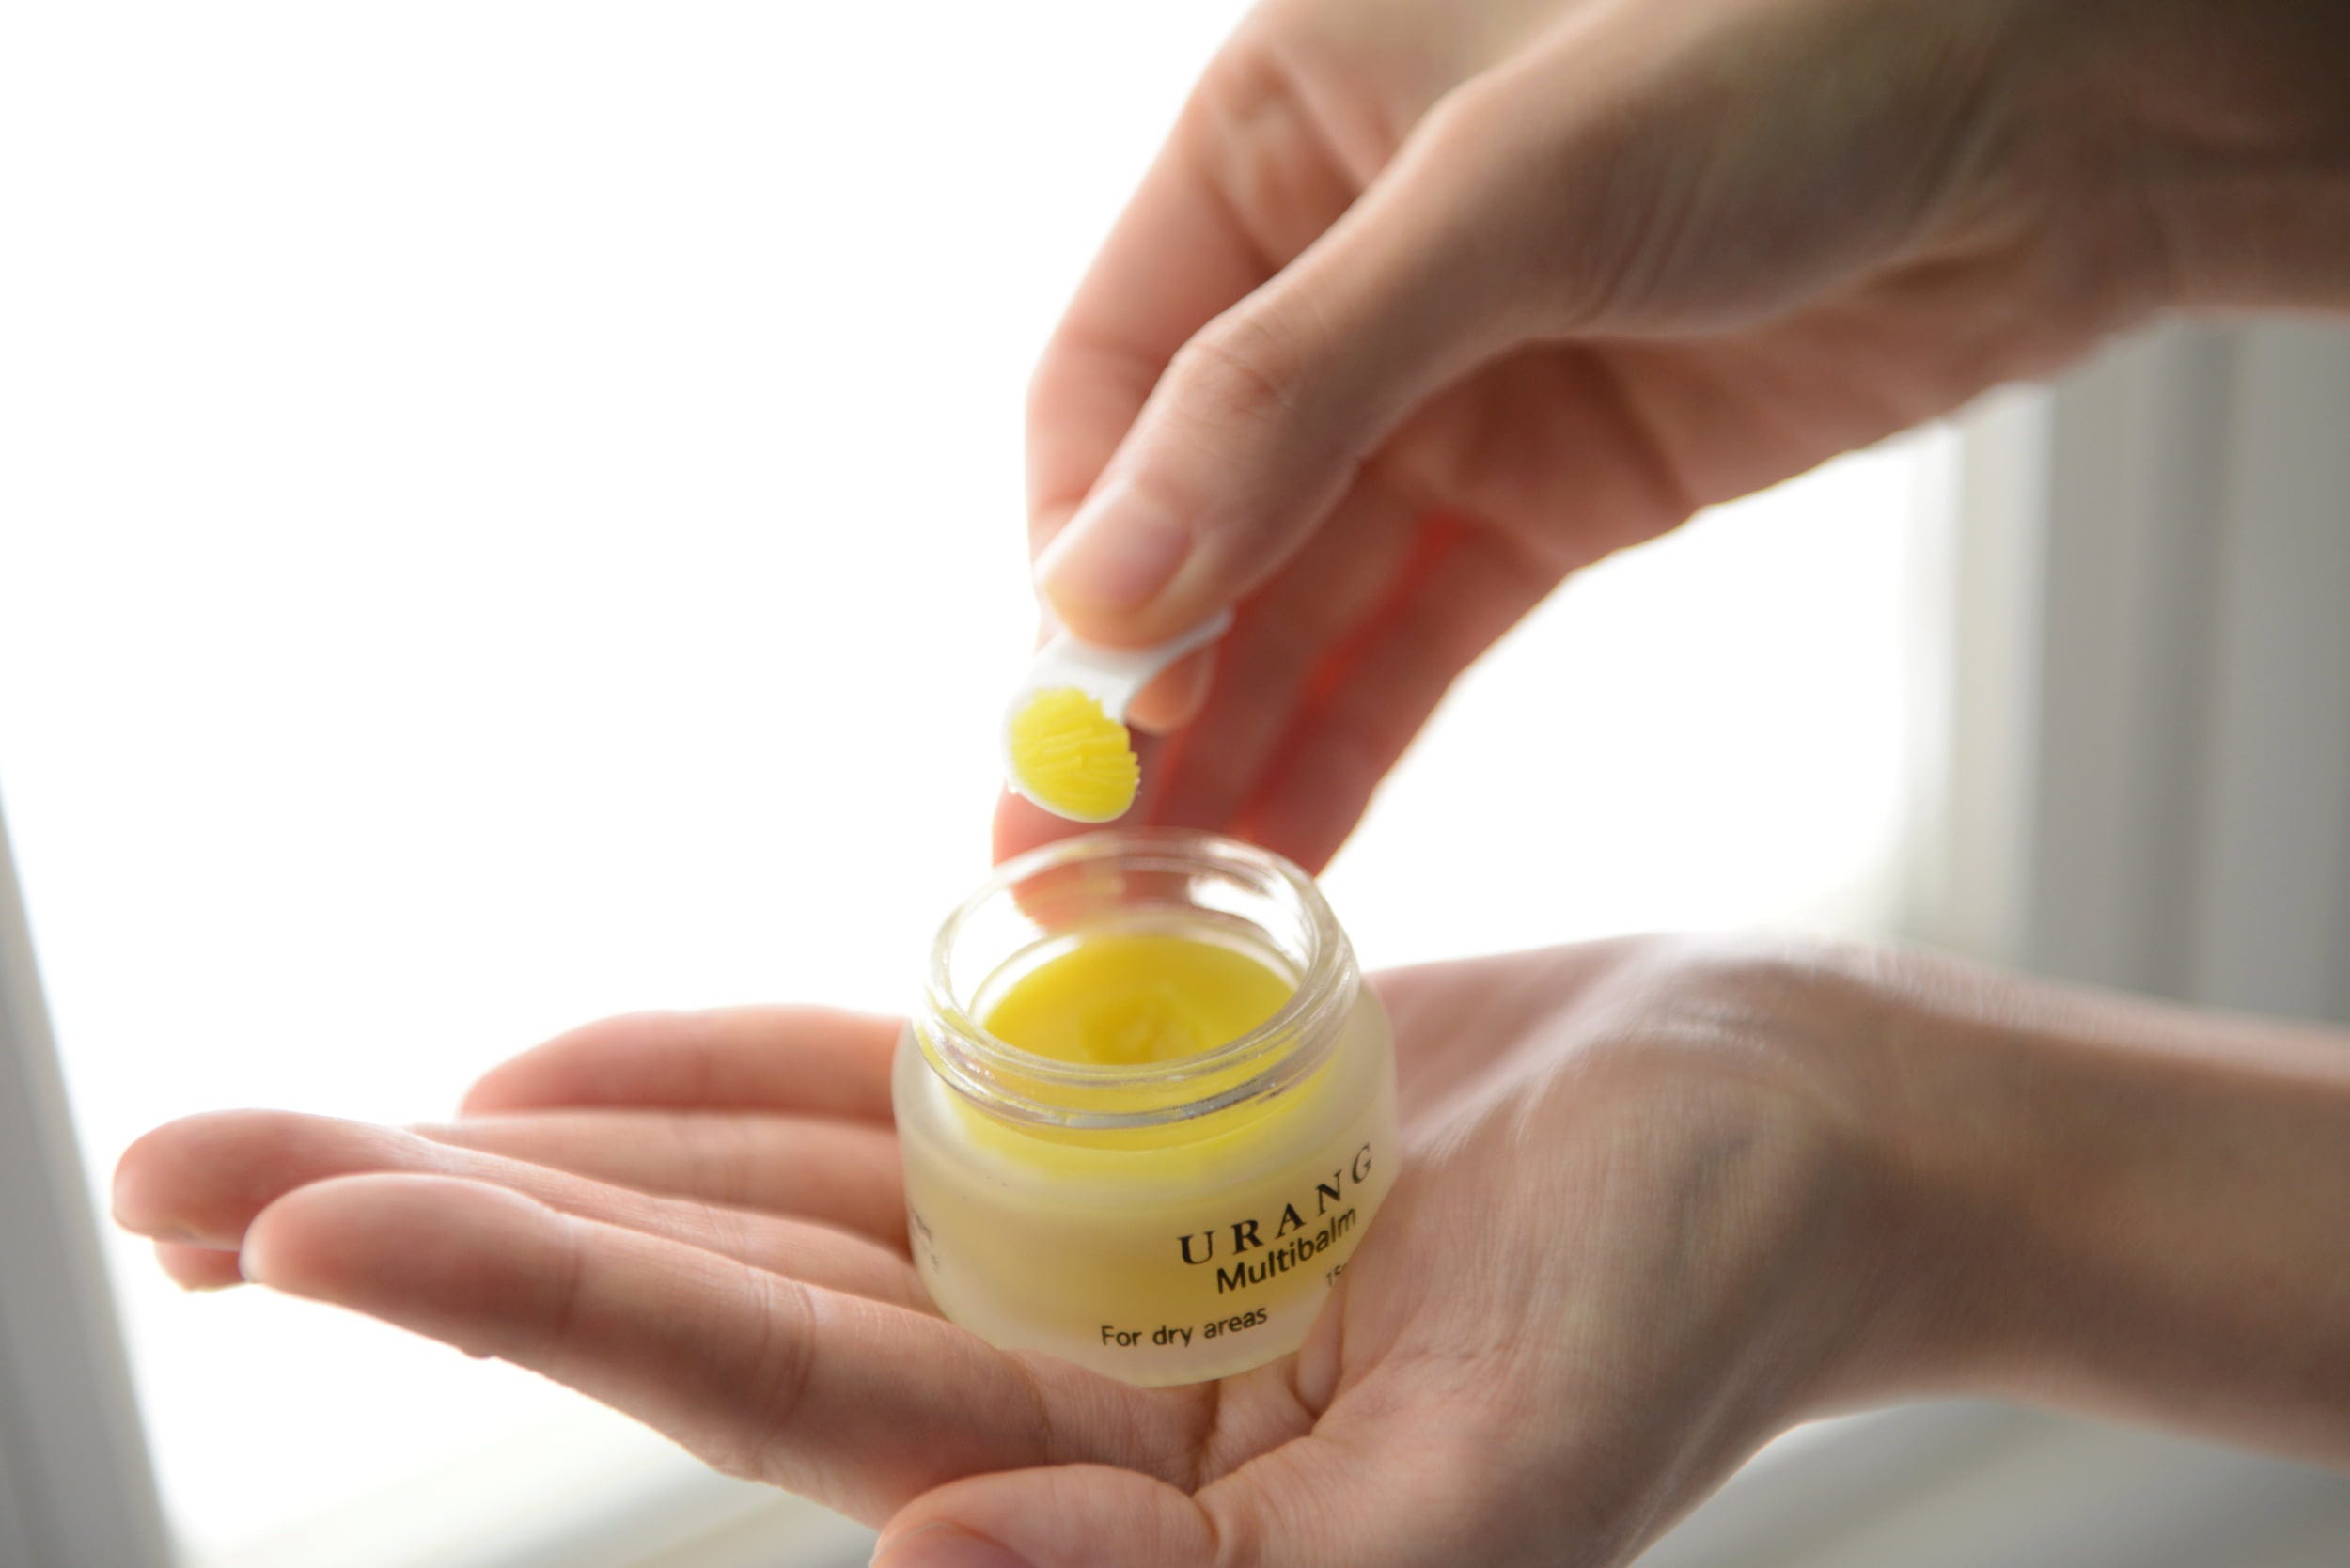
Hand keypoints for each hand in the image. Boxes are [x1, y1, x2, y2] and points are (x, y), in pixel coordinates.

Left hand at [113, 941, 1919, 1566]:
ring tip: (300, 1119)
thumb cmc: (1705, 1294)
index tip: (303, 1218)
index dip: (534, 1302)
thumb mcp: (1501, 1495)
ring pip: (752, 1191)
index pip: (769, 1390)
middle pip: (697, 1291)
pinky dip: (717, 1072)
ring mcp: (1071, 1248)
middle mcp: (1056, 1381)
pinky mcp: (1117, 1130)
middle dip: (443, 1227)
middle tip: (177, 1158)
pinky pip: (879, 1098)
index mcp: (1122, 1492)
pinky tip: (554, 1054)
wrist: (1800, 1124)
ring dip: (536, 1144)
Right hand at [1000, 0, 2348, 871]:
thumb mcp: (1509, 197)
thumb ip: (1290, 388)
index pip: (1110, 379)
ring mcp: (1449, 392)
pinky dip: (1354, 740)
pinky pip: (1418, 637)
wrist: (2070, 107)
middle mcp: (1335, 271)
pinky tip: (1288, 850)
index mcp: (1273, 137)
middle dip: (1136, 691)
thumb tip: (1097, 595)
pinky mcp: (1555, 491)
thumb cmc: (1788, 47)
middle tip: (1069, 865)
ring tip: (1154, 910)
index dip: (1079, 553)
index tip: (1068, 716)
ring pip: (1299, 600)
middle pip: (1191, 514)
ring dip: (1230, 748)